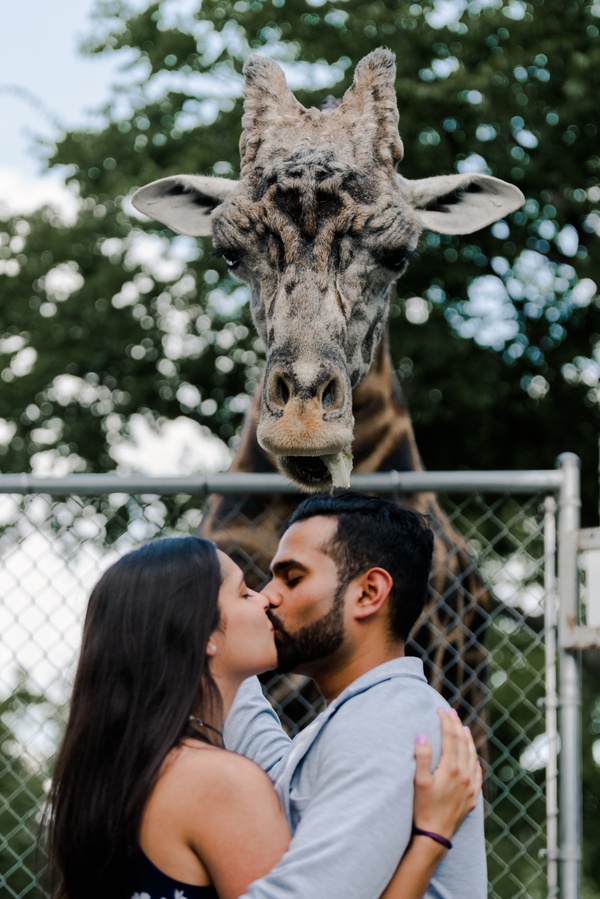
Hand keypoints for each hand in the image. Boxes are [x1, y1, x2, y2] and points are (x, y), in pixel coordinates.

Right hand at [412, 708, 481, 840]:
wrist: (435, 836)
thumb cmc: (422, 809)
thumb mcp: (418, 782)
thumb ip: (422, 757)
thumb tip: (422, 735)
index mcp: (451, 768)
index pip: (450, 737)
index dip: (446, 721)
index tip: (440, 709)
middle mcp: (464, 775)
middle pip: (462, 743)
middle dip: (457, 725)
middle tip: (451, 712)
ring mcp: (470, 786)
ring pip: (472, 756)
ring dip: (467, 740)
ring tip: (463, 728)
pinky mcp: (472, 797)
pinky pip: (477, 773)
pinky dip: (474, 759)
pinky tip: (473, 756)